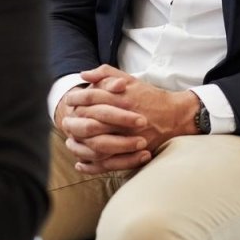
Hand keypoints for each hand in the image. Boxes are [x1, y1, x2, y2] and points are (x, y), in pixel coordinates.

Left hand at [57, 65, 198, 174]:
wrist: (174, 116)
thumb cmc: (149, 96)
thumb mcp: (130, 79)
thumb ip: (106, 73)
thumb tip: (83, 75)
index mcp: (122, 98)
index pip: (92, 98)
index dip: (77, 99)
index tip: (69, 102)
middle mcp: (124, 118)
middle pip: (91, 122)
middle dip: (74, 124)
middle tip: (66, 124)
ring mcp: (128, 137)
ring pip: (97, 145)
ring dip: (80, 146)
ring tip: (70, 143)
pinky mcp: (132, 153)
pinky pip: (108, 163)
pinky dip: (92, 165)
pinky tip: (81, 163)